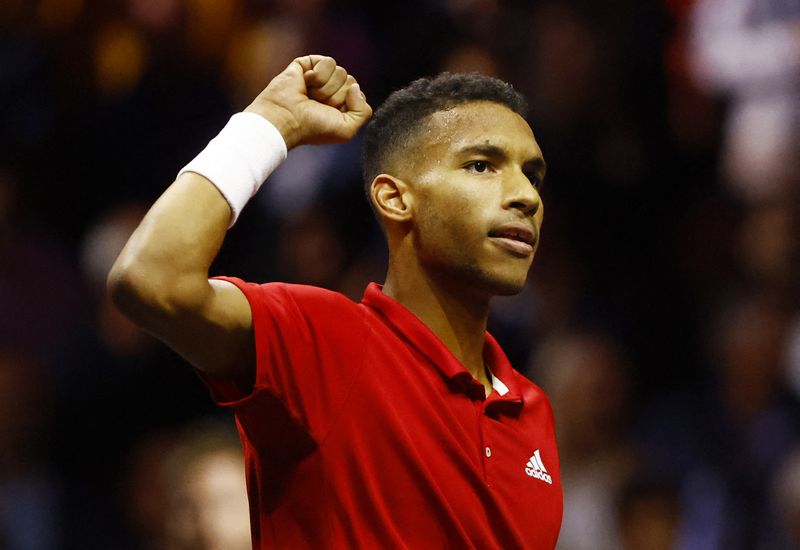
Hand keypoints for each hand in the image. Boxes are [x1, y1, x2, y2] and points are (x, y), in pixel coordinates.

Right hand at [244, 55, 371, 148]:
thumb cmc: (312, 127)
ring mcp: (321, 77)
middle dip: (336, 96)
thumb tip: (355, 87)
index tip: (330, 114)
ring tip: (310, 96)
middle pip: (351, 82)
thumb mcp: (347, 131)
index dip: (348, 105)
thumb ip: (363, 112)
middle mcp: (332, 90)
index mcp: (341, 106)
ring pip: (341, 72)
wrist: (287, 118)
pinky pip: (329, 62)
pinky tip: (305, 84)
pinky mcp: (309, 64)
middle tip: (318, 105)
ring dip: (325, 88)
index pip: (359, 95)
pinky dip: (318, 76)